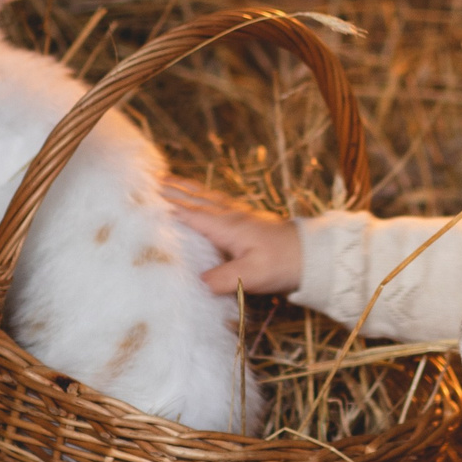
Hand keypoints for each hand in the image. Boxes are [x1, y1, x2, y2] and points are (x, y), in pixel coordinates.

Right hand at [166, 178, 303, 295]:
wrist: (313, 256)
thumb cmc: (282, 264)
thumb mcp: (251, 276)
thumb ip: (223, 278)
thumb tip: (198, 282)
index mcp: (227, 227)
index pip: (192, 215)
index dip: (170, 206)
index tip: (148, 197)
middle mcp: (231, 217)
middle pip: (198, 200)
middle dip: (176, 190)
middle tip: (154, 179)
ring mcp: (241, 217)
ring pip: (209, 198)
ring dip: (189, 189)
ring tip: (173, 180)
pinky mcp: (250, 221)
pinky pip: (220, 203)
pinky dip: (206, 196)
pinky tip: (206, 197)